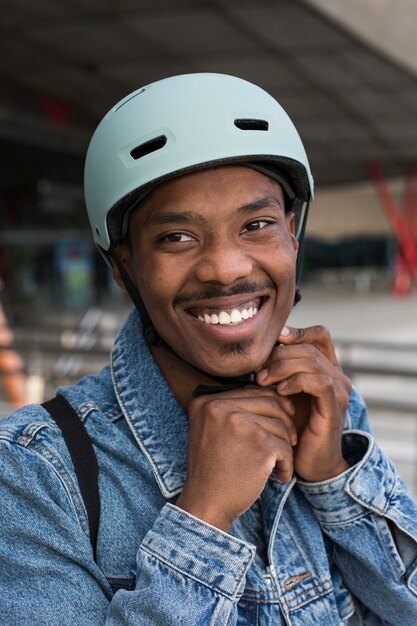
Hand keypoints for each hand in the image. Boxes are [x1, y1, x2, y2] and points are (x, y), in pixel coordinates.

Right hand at [177, 387, 296, 531]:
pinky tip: (279, 476)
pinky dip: (287, 463)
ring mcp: (240, 423)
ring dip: (286, 446)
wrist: (206, 504)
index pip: (252, 391)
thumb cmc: (214, 468)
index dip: (271, 408)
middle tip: (287, 442)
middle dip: (285, 422)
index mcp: (207, 400)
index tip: (276, 426)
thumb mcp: (213, 429)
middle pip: (271, 402)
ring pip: (281, 424)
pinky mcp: (258, 443)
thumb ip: (234, 408)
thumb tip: (276, 392)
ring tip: (279, 463)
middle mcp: (220, 406)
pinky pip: (285, 446)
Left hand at [256, 325, 351, 481]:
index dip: (297, 331)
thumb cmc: (293, 428)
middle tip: (257, 370)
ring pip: (312, 361)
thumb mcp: (283, 394)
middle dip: (279, 354)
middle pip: (309, 347)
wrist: (310, 464)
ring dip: (282, 367)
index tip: (273, 340)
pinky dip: (297, 381)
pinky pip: (319, 382)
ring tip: (263, 380)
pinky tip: (280, 391)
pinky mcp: (335, 407)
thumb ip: (277, 372)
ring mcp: (339, 390)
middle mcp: (337, 376)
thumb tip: (253, 352)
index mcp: (326, 369)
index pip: (319, 335)